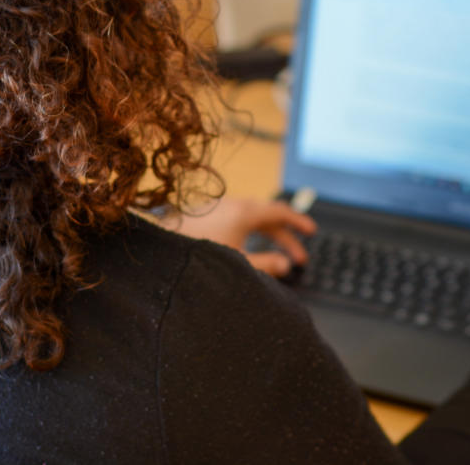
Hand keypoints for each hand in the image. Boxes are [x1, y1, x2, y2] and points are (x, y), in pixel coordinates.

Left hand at [162, 198, 316, 276]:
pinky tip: (246, 253)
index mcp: (245, 213)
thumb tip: (285, 265)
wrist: (157, 249)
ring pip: (252, 220)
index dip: (299, 222)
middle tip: (299, 258)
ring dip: (267, 238)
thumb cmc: (197, 255)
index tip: (312, 232)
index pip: (281, 212)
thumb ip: (265, 265)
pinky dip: (250, 235)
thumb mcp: (237, 264)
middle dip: (286, 238)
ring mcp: (218, 208)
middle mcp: (233, 205)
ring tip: (275, 260)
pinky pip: (237, 221)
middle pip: (269, 217)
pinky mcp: (205, 216)